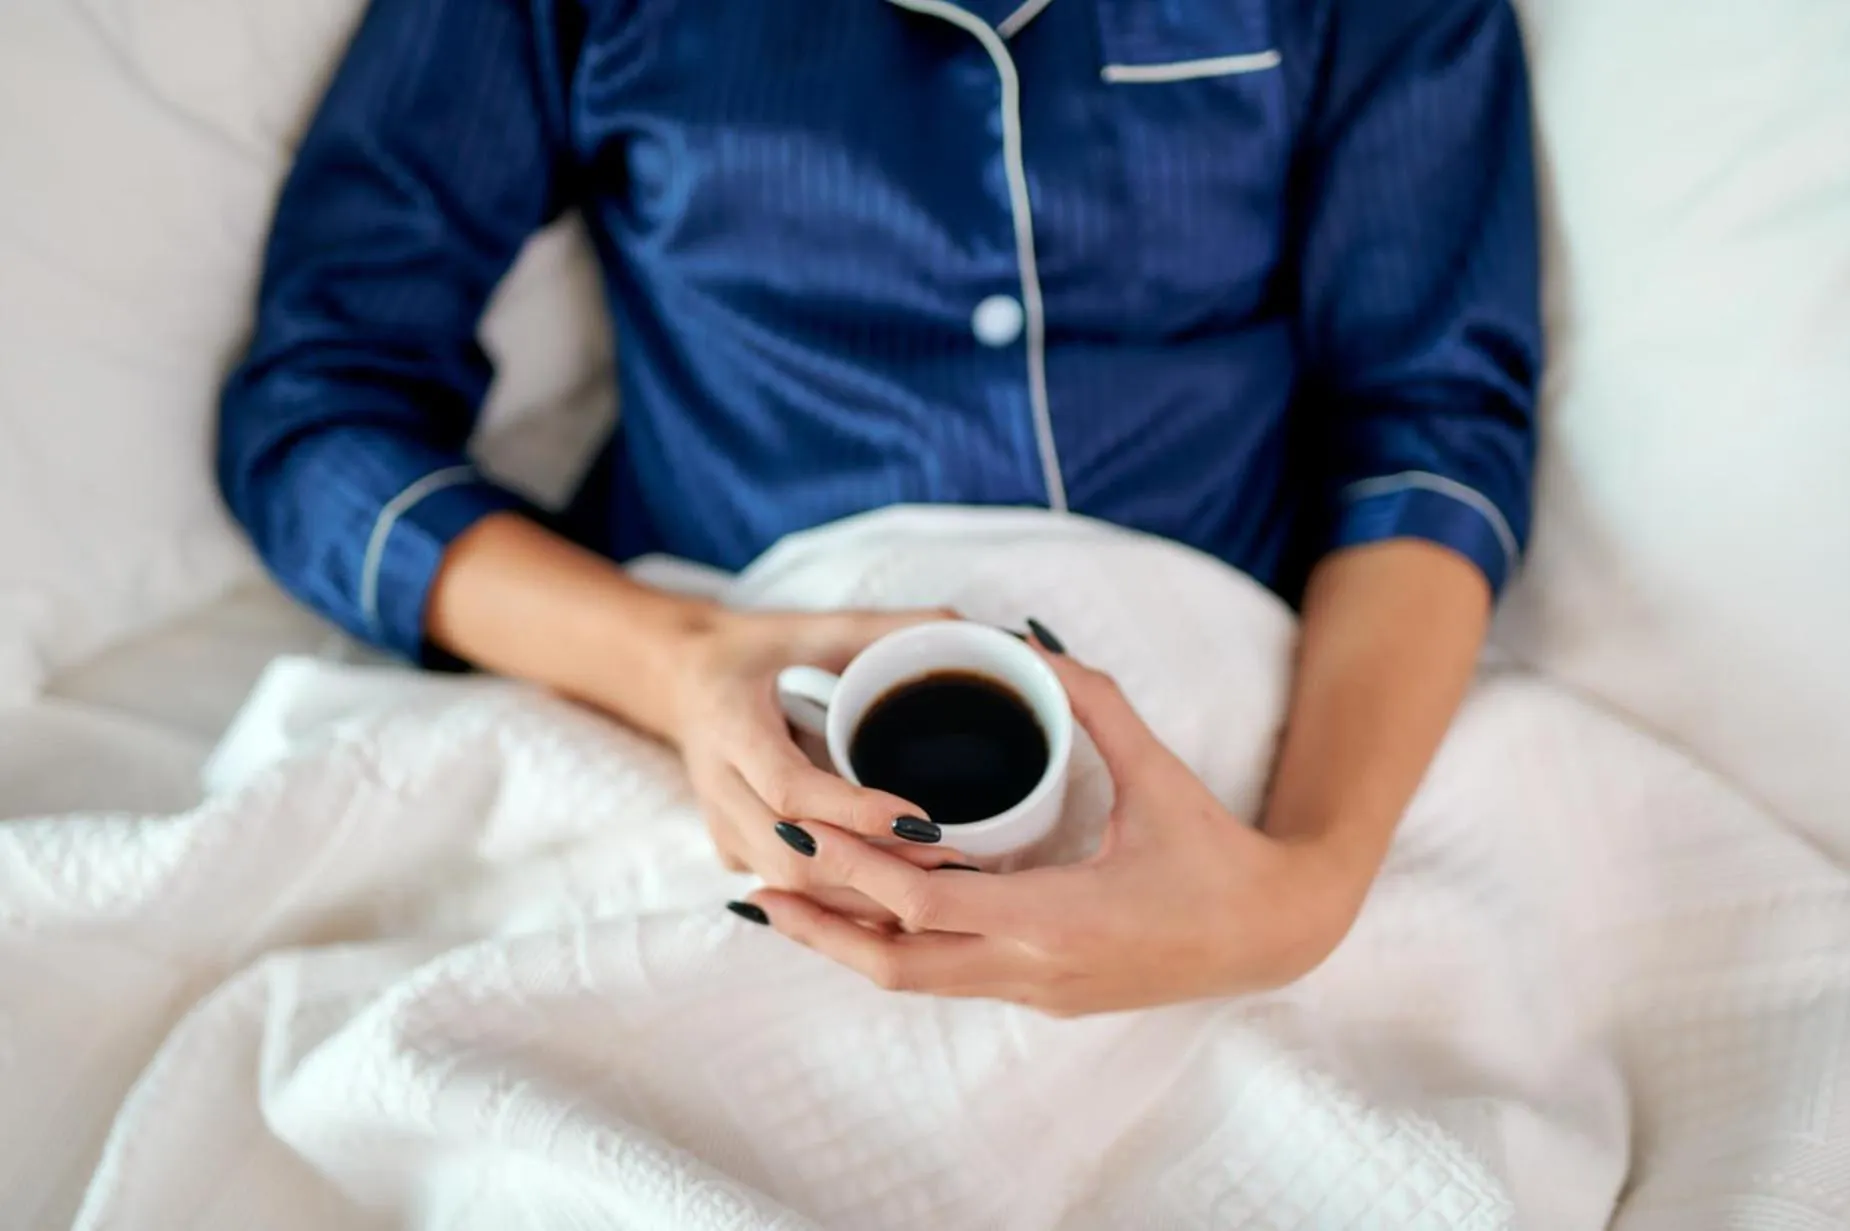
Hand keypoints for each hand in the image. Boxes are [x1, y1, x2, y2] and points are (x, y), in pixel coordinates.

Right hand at [666, 608, 971, 907]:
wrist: (687, 681)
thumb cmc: (761, 651)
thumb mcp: (815, 626)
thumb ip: (886, 630)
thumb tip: (969, 631)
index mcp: (730, 723)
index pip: (789, 786)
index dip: (853, 810)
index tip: (920, 818)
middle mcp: (716, 784)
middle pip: (790, 855)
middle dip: (873, 870)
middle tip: (951, 862)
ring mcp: (719, 825)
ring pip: (789, 887)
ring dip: (864, 895)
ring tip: (938, 882)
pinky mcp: (731, 850)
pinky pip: (787, 892)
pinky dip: (843, 899)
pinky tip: (901, 895)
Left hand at [737, 633, 1373, 1014]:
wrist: (1274, 937)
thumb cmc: (1216, 853)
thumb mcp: (1156, 769)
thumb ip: (1090, 701)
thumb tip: (1025, 642)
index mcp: (1055, 915)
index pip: (920, 900)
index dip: (852, 862)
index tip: (801, 824)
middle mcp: (1032, 968)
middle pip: (893, 961)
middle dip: (819, 926)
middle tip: (754, 884)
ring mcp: (1035, 992)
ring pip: (914, 983)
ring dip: (848, 946)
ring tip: (786, 906)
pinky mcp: (1043, 997)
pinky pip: (948, 978)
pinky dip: (896, 949)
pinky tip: (864, 918)